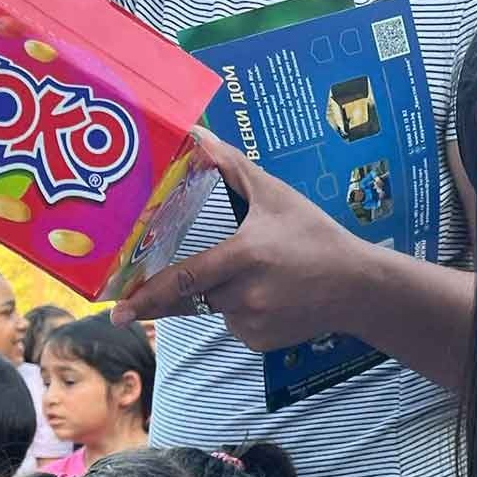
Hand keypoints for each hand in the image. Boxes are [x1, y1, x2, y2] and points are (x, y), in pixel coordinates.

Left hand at [111, 126, 356, 351]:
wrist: (358, 286)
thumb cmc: (316, 235)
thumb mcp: (275, 195)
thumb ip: (231, 166)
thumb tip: (196, 134)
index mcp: (244, 256)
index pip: (184, 279)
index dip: (147, 295)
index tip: (118, 310)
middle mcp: (244, 295)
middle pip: (192, 296)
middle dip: (173, 292)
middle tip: (141, 298)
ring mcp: (253, 323)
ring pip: (213, 308)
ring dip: (217, 293)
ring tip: (255, 276)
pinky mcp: (260, 342)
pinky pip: (234, 325)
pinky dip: (238, 311)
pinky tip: (267, 296)